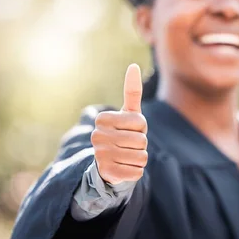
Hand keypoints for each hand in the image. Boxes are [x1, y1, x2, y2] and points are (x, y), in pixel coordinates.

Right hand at [91, 64, 147, 184]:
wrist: (109, 163)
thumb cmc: (122, 133)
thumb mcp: (128, 113)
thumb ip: (132, 90)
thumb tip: (134, 65)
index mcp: (103, 119)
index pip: (140, 121)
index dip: (141, 127)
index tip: (129, 129)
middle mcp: (97, 136)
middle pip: (141, 140)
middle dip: (141, 144)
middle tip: (128, 145)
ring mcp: (100, 155)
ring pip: (141, 156)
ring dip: (139, 158)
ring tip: (127, 156)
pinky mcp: (107, 173)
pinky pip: (137, 172)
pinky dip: (136, 171)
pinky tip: (124, 168)